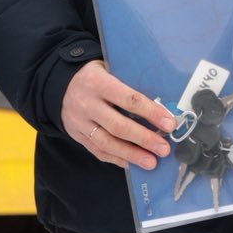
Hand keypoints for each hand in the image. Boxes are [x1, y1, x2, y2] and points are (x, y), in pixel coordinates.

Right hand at [61, 60, 175, 170]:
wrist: (62, 85)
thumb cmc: (97, 76)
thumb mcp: (110, 68)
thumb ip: (130, 83)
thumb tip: (162, 105)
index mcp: (98, 82)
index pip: (128, 98)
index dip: (151, 112)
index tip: (169, 124)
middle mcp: (86, 103)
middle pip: (118, 125)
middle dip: (144, 139)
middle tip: (164, 149)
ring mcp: (79, 122)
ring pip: (107, 142)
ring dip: (132, 155)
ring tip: (151, 162)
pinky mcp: (77, 135)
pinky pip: (97, 151)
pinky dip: (117, 159)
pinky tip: (133, 163)